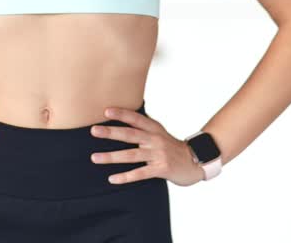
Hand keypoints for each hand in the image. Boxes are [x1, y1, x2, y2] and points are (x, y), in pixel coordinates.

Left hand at [90, 106, 204, 186]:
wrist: (196, 161)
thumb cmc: (172, 147)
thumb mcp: (160, 133)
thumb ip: (143, 127)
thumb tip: (122, 117)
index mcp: (154, 128)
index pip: (136, 119)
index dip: (121, 114)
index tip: (105, 111)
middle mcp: (155, 139)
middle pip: (130, 135)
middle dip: (111, 132)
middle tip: (93, 130)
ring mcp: (158, 154)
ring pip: (131, 155)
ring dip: (111, 156)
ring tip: (94, 158)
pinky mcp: (161, 169)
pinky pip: (140, 173)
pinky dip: (125, 176)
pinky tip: (112, 178)